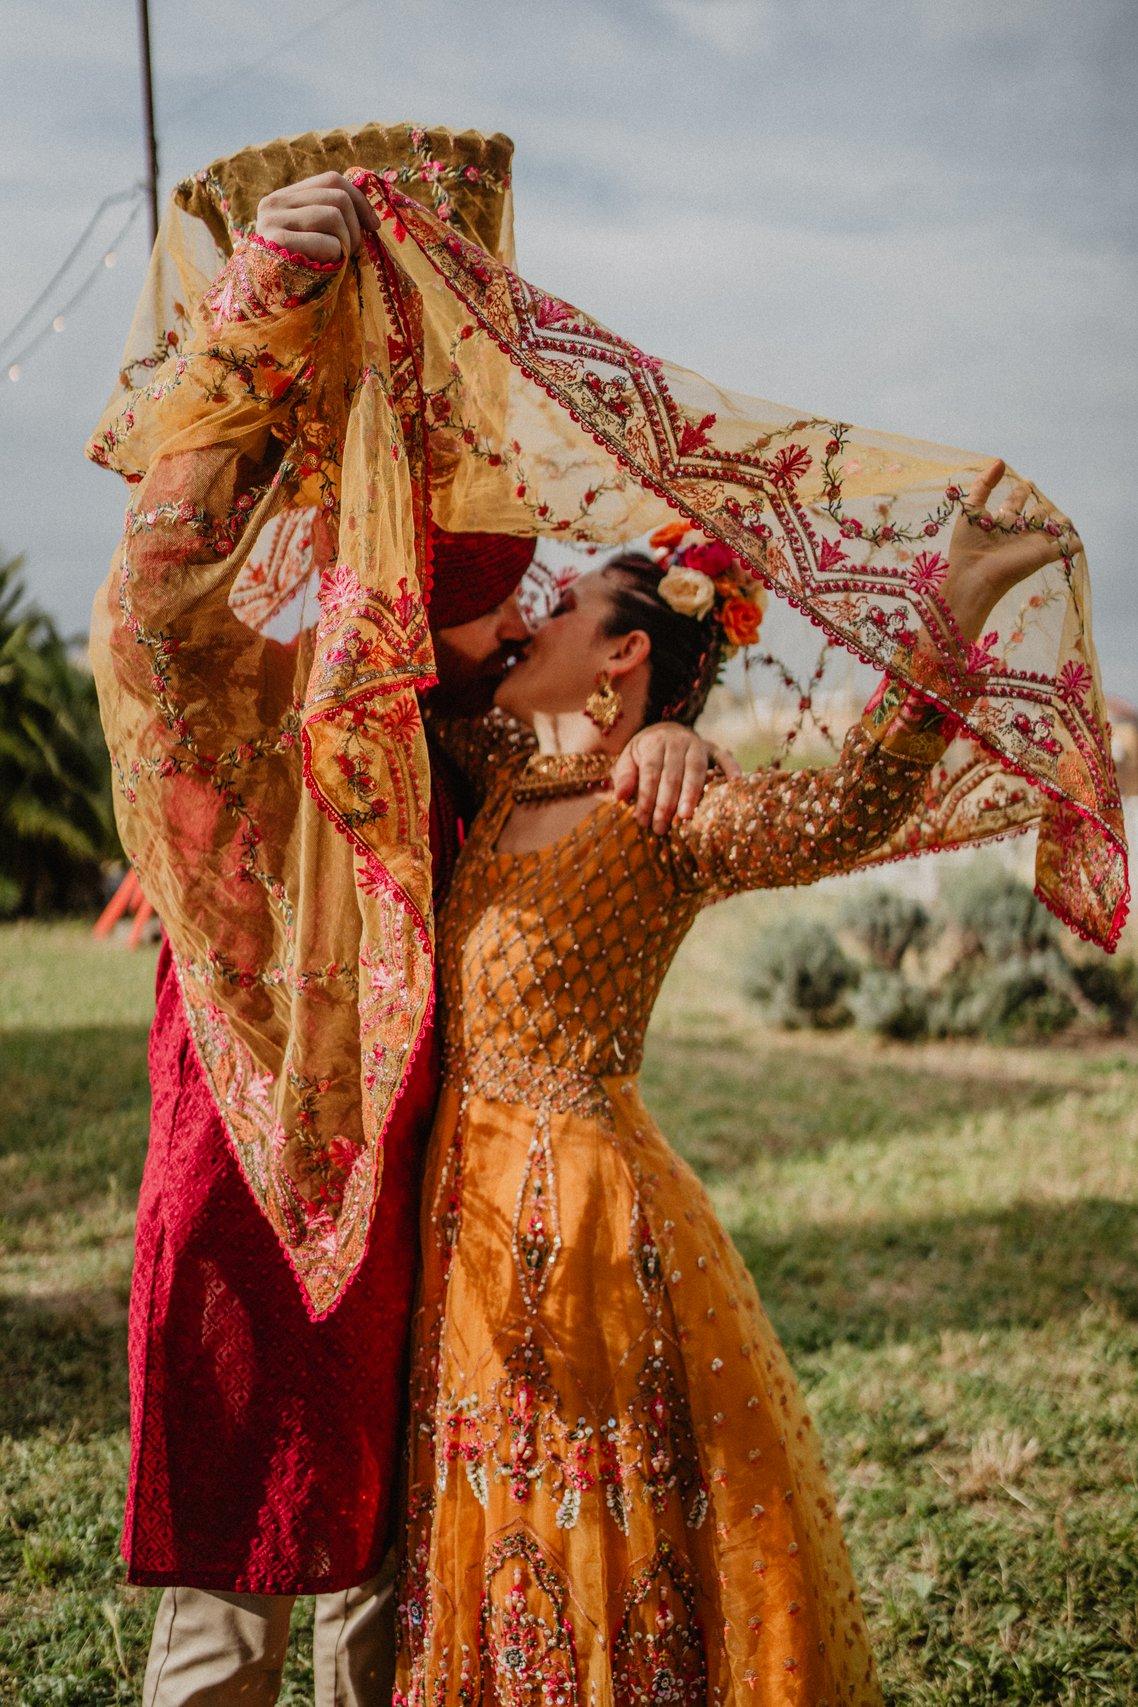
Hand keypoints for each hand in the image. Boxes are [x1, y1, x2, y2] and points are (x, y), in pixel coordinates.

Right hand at [254, 171, 379, 264]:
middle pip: (337, 197)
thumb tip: (368, 210)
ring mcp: (272, 222)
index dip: (359, 199)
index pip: (331, 179)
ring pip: (333, 216)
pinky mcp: (277, 244)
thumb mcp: (310, 236)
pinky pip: (327, 242)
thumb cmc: (298, 271)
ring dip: (346, 242)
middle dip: (355, 227)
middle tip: (353, 250)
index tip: (373, 225)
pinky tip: (326, 268)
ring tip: (340, 259)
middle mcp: (274, 203)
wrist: (269, 303)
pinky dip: (335, 257)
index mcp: (284, 197)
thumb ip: (327, 215)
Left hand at [611, 723, 741, 832]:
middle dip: (665, 802)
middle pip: (672, 774)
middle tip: (661, 826)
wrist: (666, 732)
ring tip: (685, 815)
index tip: (642, 820)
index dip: (646, 797)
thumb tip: (620, 797)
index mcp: (654, 742)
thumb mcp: (628, 759)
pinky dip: (731, 767)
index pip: (650, 772)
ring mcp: (697, 743)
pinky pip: (724, 757)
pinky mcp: (713, 748)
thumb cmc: (645, 753)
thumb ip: (624, 776)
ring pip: (695, 769)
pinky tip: (735, 781)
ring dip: (691, 793)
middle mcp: (677, 741)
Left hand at [941, 459, 1081, 642]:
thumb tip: (1000, 462)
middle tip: (1047, 502)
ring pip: (1049, 530)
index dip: (1020, 492)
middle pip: (1033, 516)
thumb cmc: (967, 547)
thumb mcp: (970, 511)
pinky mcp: (1041, 556)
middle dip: (1040, 507)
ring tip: (1064, 518)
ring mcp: (1031, 544)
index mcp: (1000, 522)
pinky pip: (1061, 549)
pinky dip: (1071, 545)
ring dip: (1057, 523)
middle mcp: (1017, 532)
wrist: (974, 577)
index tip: (1026, 483)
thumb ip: (983, 486)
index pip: (1014, 503)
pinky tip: (1077, 543)